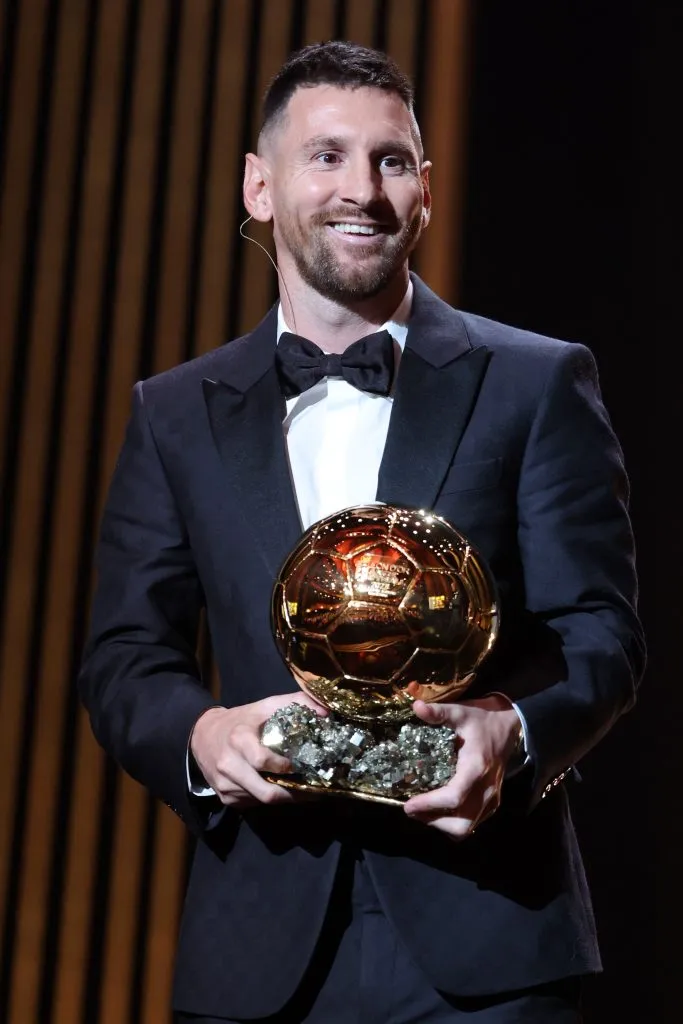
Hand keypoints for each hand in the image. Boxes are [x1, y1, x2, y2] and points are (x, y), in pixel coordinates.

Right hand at [189, 693, 326, 808]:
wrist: (201, 735)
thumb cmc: (240, 721)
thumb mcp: (264, 706)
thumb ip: (295, 703)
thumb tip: (326, 712)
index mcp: (239, 740)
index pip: (264, 761)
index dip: (286, 766)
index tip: (303, 765)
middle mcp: (229, 766)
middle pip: (266, 793)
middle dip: (293, 794)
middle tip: (314, 791)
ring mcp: (225, 786)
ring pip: (262, 801)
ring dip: (283, 798)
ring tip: (301, 791)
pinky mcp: (224, 798)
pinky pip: (253, 804)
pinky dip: (267, 799)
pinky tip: (278, 789)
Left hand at [403, 695, 521, 838]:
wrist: (511, 725)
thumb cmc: (482, 719)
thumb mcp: (460, 712)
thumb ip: (438, 712)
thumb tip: (415, 707)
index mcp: (476, 768)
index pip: (454, 797)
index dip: (429, 805)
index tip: (408, 805)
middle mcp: (486, 789)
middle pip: (461, 824)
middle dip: (434, 822)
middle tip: (413, 809)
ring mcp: (492, 798)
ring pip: (467, 827)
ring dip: (443, 824)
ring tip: (423, 810)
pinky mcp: (493, 801)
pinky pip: (473, 822)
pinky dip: (454, 821)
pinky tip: (439, 808)